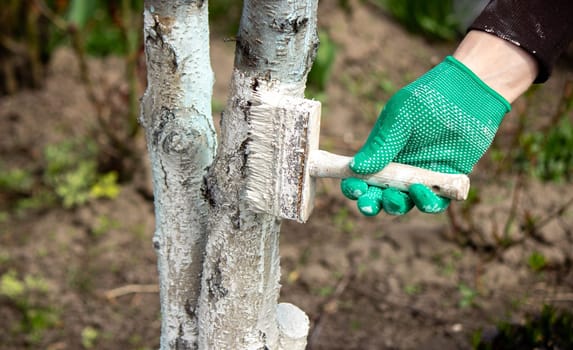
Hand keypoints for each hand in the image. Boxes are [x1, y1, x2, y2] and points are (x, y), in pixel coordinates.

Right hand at [341, 55, 510, 215]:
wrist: (467, 94)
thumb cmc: (428, 101)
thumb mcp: (399, 120)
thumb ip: (380, 147)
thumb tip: (355, 169)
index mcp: (381, 154)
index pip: (361, 177)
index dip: (353, 187)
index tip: (354, 188)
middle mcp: (399, 169)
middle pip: (379, 196)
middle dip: (371, 204)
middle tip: (369, 204)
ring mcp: (422, 177)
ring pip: (405, 203)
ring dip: (396, 205)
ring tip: (395, 196)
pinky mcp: (445, 181)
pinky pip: (434, 201)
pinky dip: (427, 202)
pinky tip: (422, 191)